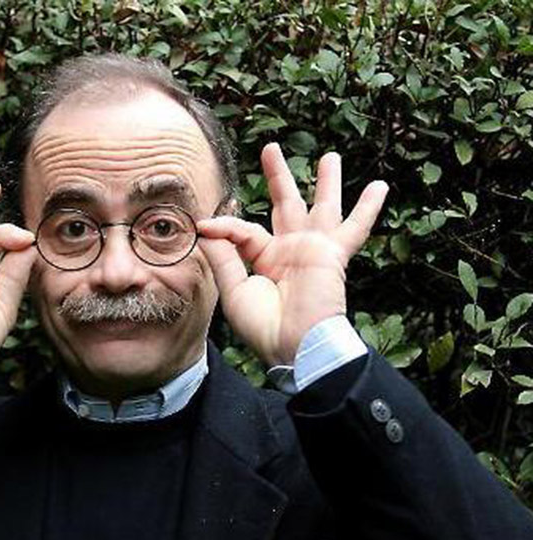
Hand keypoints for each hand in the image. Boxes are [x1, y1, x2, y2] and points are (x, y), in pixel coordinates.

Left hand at [198, 143, 387, 366]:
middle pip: (286, 204)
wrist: (293, 346)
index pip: (244, 230)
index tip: (204, 224)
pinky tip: (380, 186)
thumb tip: (206, 227)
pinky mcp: (332, 254)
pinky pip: (354, 228)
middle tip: (271, 148)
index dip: (224, 225)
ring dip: (326, 181)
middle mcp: (291, 250)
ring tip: (330, 156)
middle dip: (279, 176)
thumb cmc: (264, 327)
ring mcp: (313, 250)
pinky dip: (368, 208)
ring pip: (321, 206)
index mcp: (266, 260)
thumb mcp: (235, 289)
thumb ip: (224, 256)